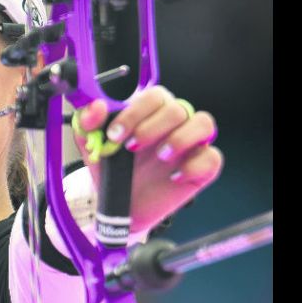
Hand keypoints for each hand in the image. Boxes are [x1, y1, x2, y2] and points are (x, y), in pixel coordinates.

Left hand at [73, 86, 222, 232]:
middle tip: (131, 148)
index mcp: (150, 112)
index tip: (114, 135)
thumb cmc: (112, 168)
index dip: (134, 113)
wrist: (121, 206)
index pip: (153, 96)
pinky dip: (194, 166)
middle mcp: (175, 123)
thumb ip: (88, 122)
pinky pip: (213, 157)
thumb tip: (96, 106)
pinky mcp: (203, 168)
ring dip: (180, 138)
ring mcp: (192, 144)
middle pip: (177, 108)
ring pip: (204, 123)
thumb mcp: (92, 145)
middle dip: (152, 127)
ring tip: (159, 156)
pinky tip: (173, 177)